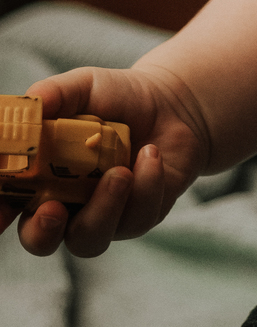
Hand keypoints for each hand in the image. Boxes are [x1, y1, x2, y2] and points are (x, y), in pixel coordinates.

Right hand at [0, 63, 210, 259]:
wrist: (171, 103)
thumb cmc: (117, 97)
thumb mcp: (84, 86)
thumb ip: (55, 94)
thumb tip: (32, 100)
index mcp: (39, 175)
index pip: (8, 201)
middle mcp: (65, 202)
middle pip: (40, 240)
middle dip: (42, 232)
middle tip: (54, 210)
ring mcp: (102, 215)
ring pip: (90, 238)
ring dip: (103, 207)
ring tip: (121, 171)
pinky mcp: (138, 216)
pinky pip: (136, 218)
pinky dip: (146, 186)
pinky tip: (151, 154)